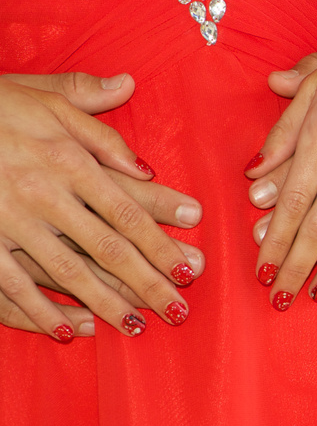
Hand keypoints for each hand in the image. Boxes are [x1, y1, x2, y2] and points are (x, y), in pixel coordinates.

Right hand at [0, 72, 201, 339]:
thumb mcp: (43, 96)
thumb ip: (91, 108)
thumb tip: (131, 95)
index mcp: (69, 160)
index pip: (127, 209)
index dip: (161, 241)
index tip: (190, 266)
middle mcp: (46, 194)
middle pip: (107, 247)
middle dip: (146, 282)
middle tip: (178, 311)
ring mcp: (10, 221)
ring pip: (67, 271)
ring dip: (104, 302)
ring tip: (135, 327)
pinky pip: (12, 284)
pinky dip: (40, 310)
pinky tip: (68, 331)